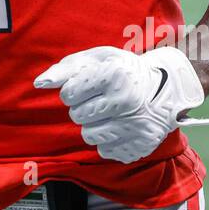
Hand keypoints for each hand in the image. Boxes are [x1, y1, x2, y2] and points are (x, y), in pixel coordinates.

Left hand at [34, 46, 205, 163]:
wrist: (168, 87)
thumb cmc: (126, 70)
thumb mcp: (98, 58)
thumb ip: (65, 68)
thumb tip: (40, 83)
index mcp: (114, 75)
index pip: (68, 94)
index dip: (74, 90)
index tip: (88, 86)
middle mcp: (126, 101)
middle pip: (77, 116)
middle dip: (83, 108)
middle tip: (101, 99)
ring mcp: (135, 125)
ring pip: (88, 136)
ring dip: (94, 125)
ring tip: (110, 113)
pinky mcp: (141, 145)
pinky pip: (105, 150)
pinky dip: (109, 140)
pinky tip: (121, 125)